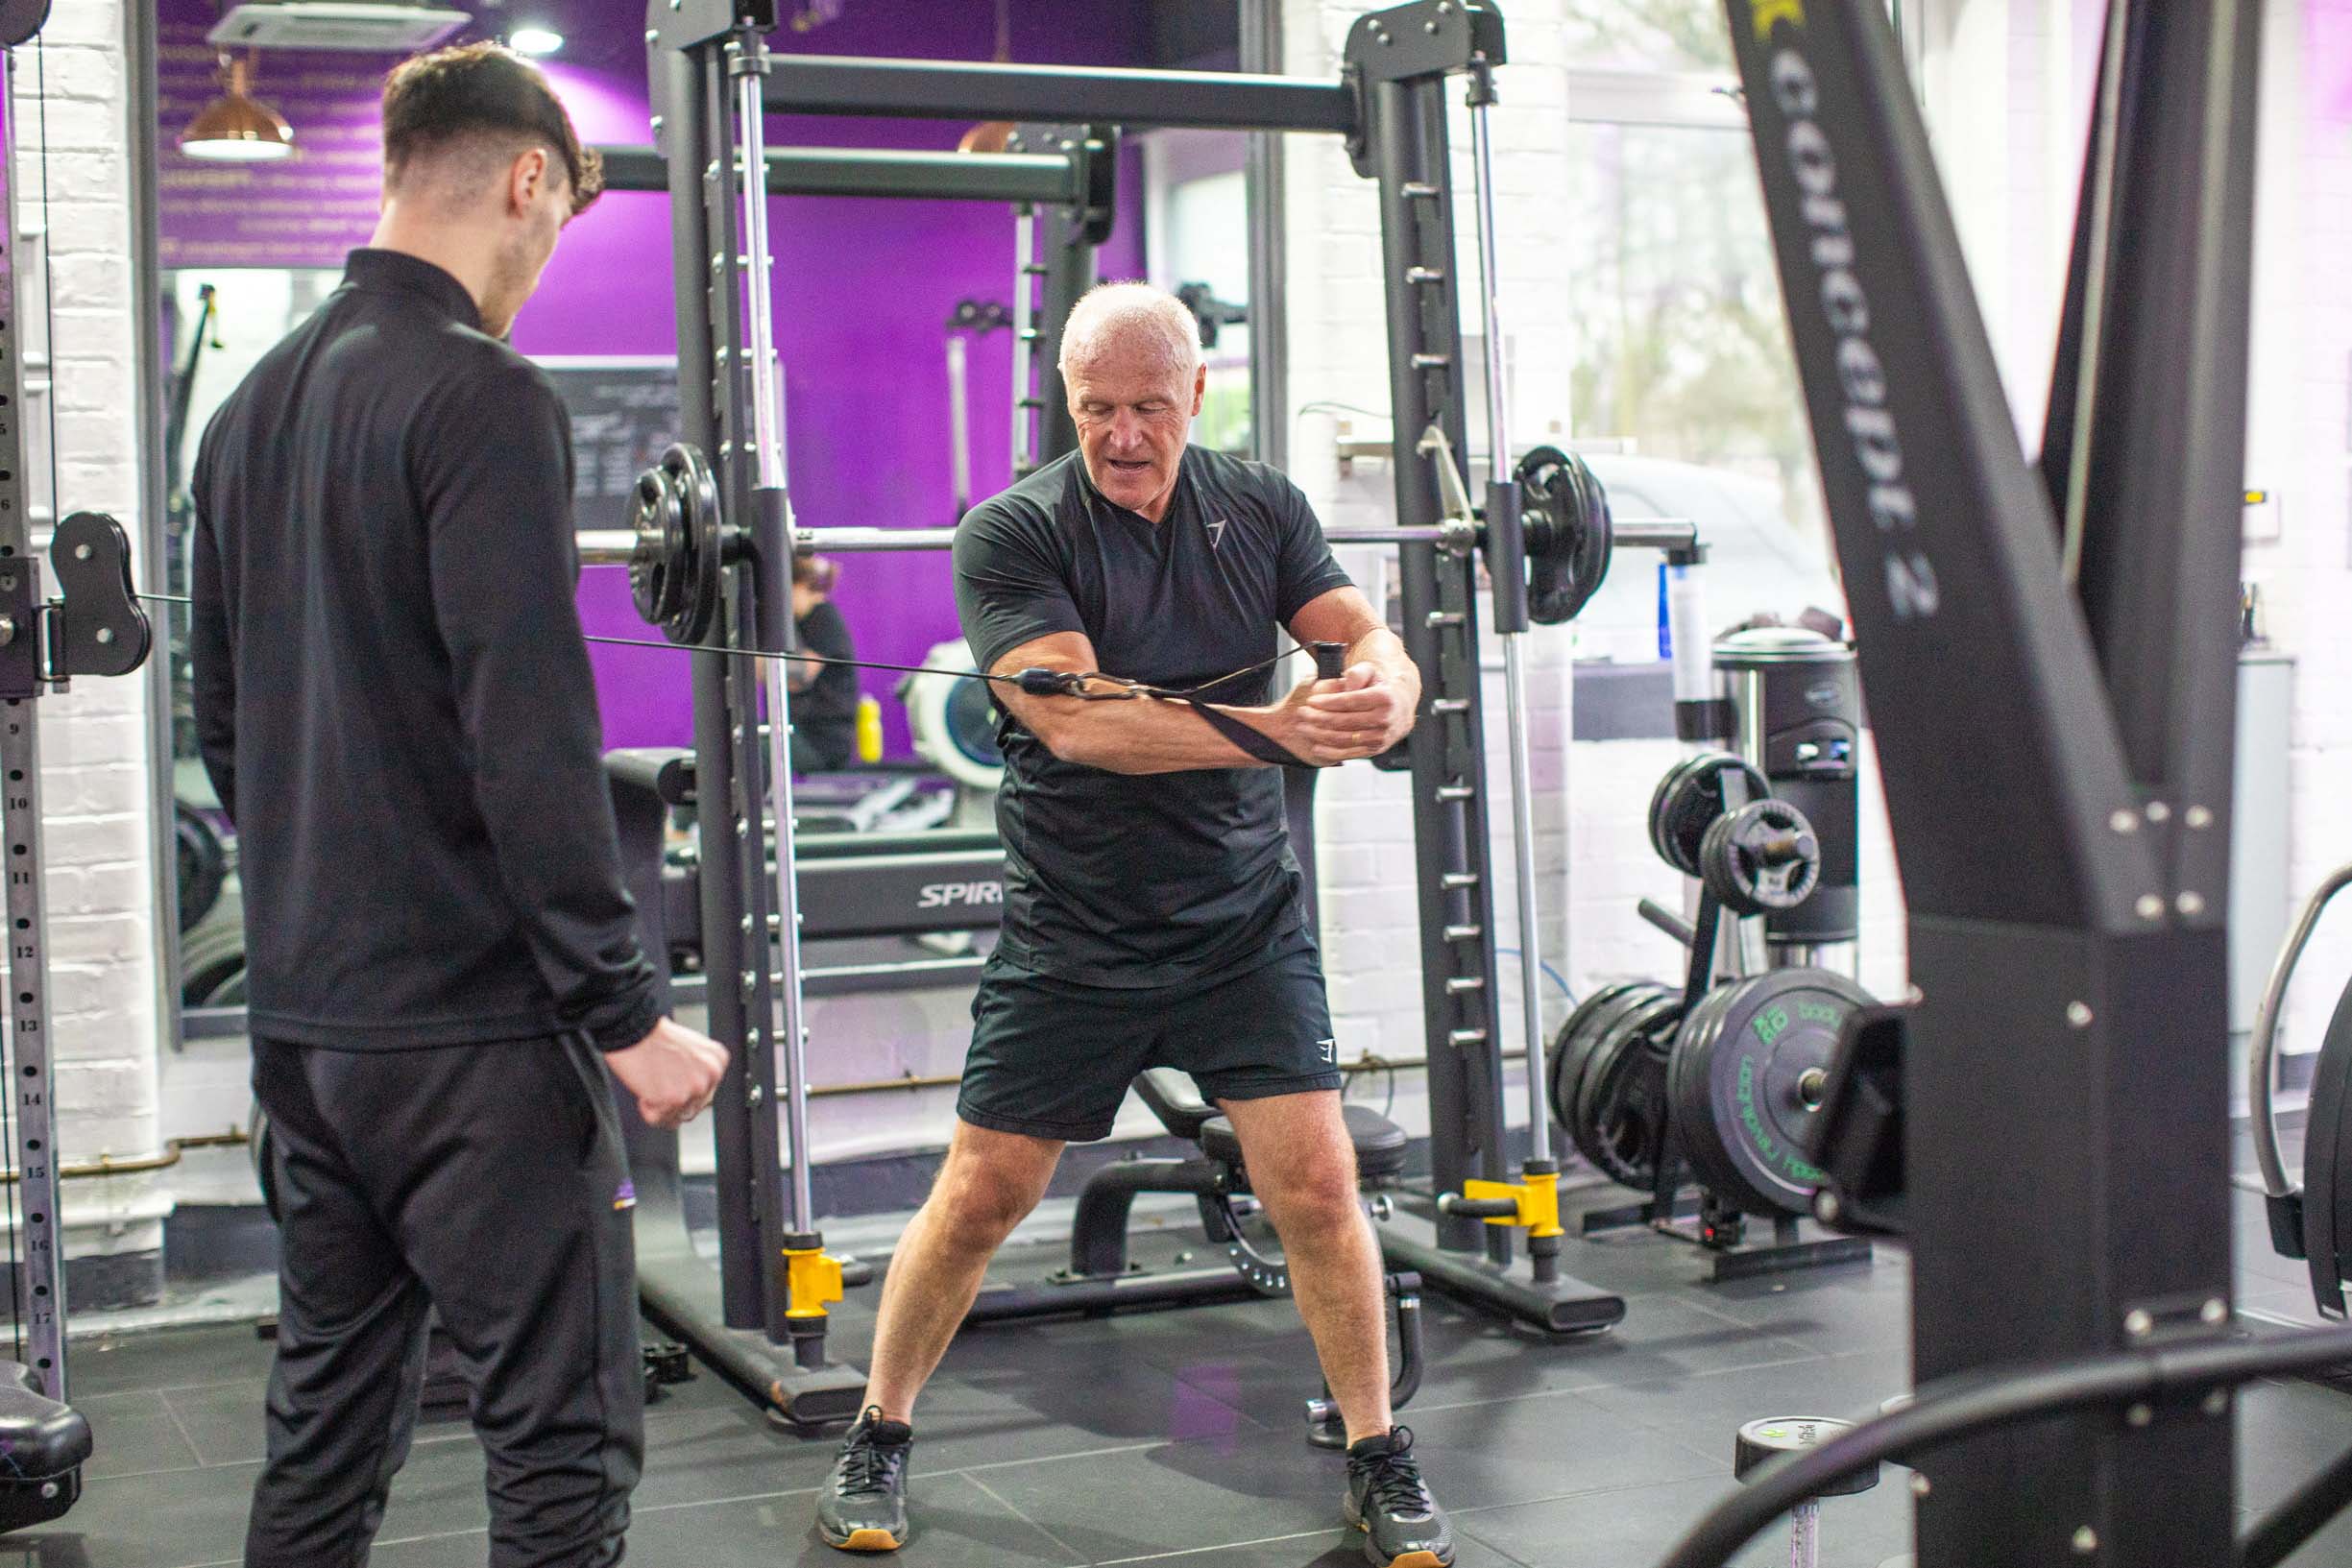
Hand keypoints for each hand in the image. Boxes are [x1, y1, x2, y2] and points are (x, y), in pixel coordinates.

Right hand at [606, 1017, 729, 1128]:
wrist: (632, 1027)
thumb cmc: (653, 1035)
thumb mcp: (690, 1048)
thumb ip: (699, 1070)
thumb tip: (696, 1093)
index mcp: (717, 1061)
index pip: (705, 1095)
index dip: (682, 1090)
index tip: (671, 1078)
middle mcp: (710, 1076)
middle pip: (691, 1108)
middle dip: (671, 1100)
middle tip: (657, 1080)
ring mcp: (693, 1089)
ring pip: (674, 1117)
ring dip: (659, 1106)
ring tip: (651, 1082)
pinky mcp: (672, 1099)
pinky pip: (656, 1120)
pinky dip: (646, 1108)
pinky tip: (645, 1087)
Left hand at [1262, 663, 1416, 765]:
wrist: (1399, 709)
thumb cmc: (1380, 689)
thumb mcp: (1371, 672)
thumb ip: (1357, 674)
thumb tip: (1346, 686)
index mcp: (1384, 699)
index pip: (1350, 701)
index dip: (1328, 702)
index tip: (1311, 701)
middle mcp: (1384, 720)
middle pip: (1344, 721)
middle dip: (1318, 718)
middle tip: (1302, 713)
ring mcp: (1380, 738)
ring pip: (1344, 739)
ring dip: (1320, 734)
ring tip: (1303, 727)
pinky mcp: (1374, 750)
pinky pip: (1349, 753)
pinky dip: (1330, 752)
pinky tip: (1316, 745)